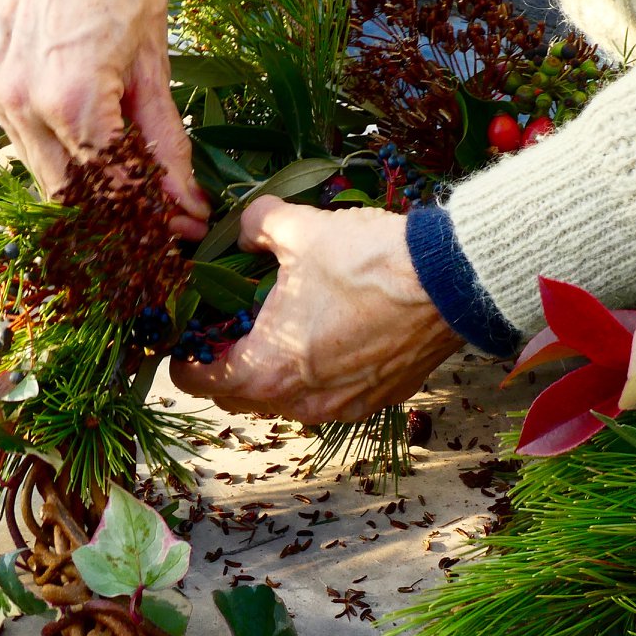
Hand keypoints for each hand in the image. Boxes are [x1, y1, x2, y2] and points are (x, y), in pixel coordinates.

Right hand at [0, 0, 208, 235]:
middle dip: (114, 214)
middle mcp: (19, 100)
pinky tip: (89, 136)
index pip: (109, 189)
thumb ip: (167, 143)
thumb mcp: (157, 62)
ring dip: (82, 183)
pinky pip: (18, 132)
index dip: (149, 218)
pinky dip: (54, 145)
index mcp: (70, 98)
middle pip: (68, 193)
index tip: (181, 232)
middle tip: (158, 218)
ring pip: (39, 168)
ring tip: (129, 180)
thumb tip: (187, 209)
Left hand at [171, 199, 460, 423]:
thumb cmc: (366, 259)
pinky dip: (319, 376)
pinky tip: (332, 335)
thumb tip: (244, 231)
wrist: (451, 281)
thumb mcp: (296, 228)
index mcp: (267, 369)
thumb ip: (254, 227)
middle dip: (227, 367)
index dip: (184, 356)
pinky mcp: (378, 401)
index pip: (197, 382)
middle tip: (231, 327)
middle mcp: (301, 402)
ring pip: (286, 402)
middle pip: (239, 398)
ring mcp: (343, 408)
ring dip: (274, 374)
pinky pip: (331, 398)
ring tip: (284, 330)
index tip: (189, 334)